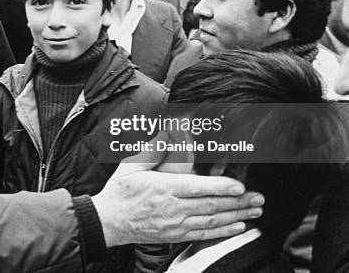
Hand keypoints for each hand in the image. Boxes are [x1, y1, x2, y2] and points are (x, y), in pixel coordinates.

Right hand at [91, 148, 263, 246]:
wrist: (109, 221)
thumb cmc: (120, 191)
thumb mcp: (131, 166)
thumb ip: (152, 149)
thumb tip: (168, 132)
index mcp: (163, 188)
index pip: (198, 188)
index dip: (221, 187)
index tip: (239, 186)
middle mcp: (172, 208)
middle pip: (211, 206)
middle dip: (238, 202)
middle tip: (258, 198)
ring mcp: (175, 224)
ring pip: (212, 221)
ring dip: (236, 216)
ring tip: (255, 211)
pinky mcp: (175, 236)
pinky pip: (204, 234)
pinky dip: (223, 232)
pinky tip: (238, 227)